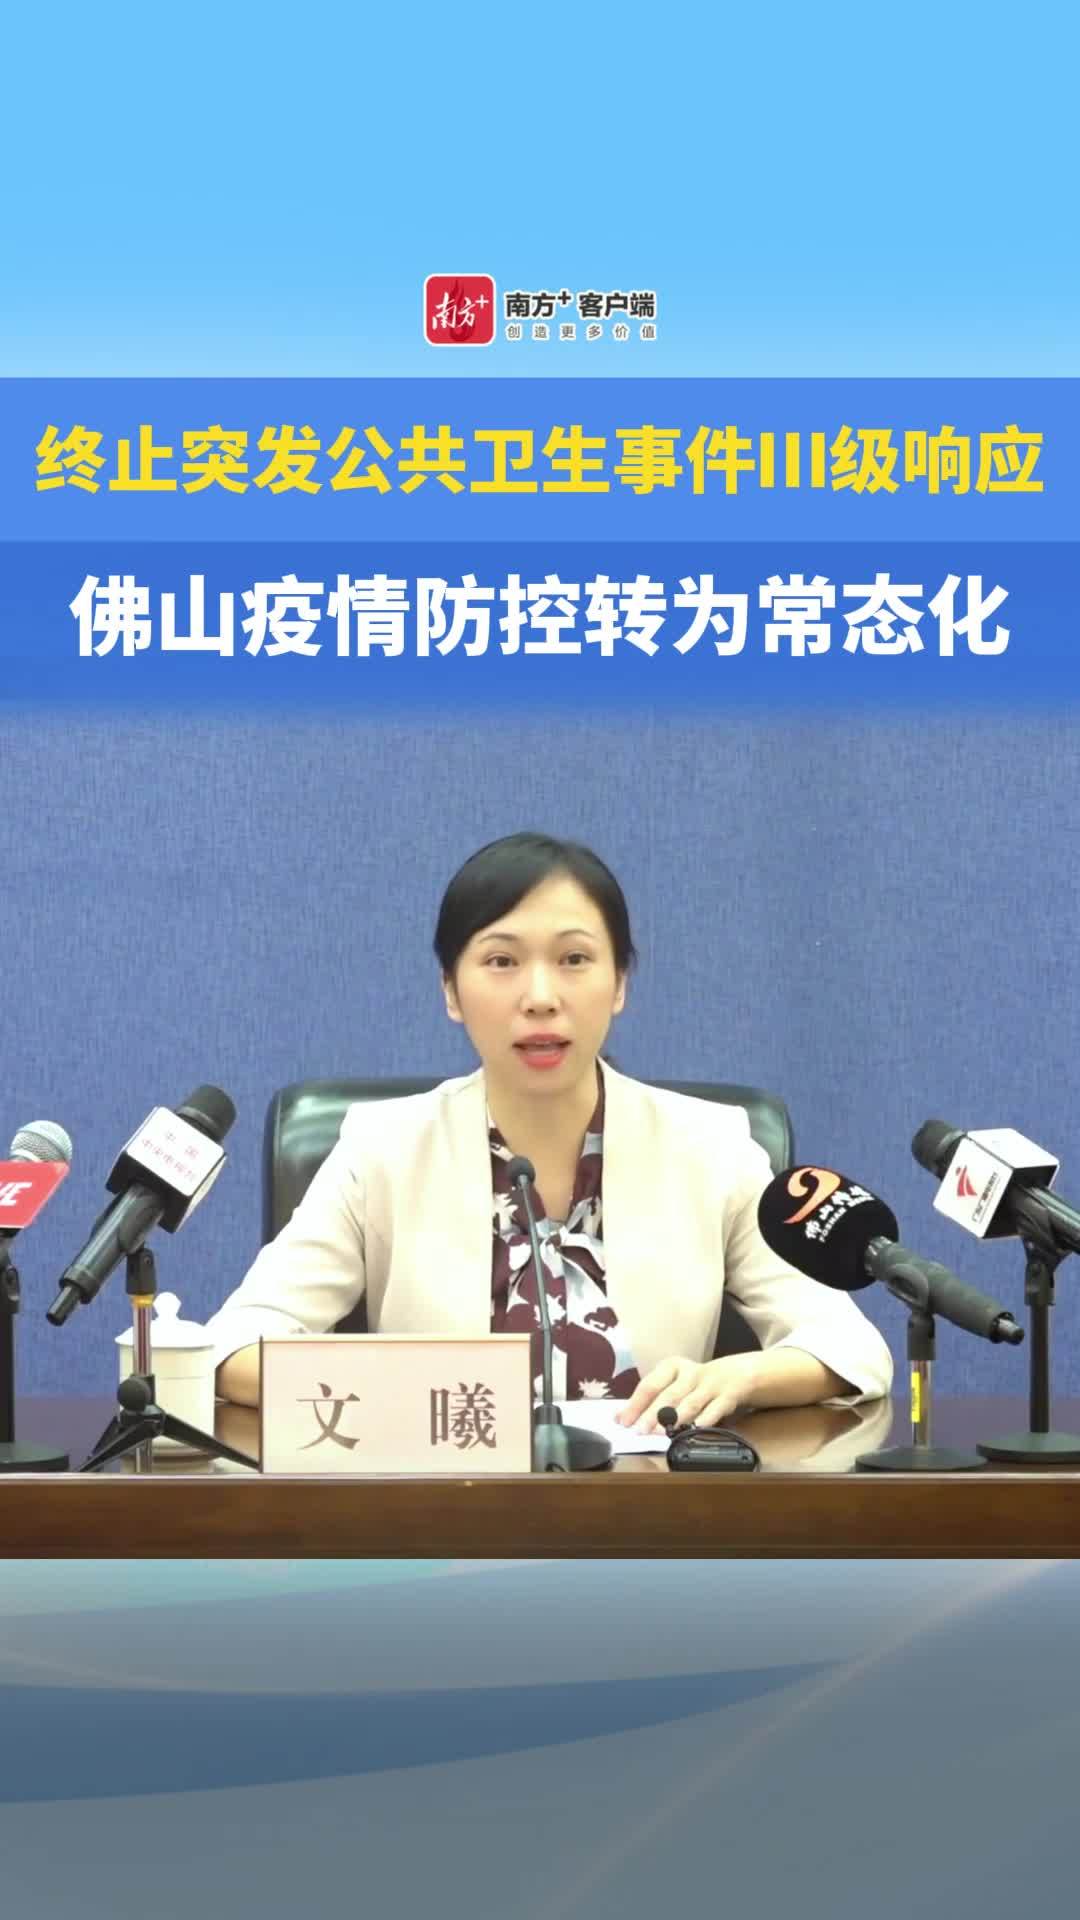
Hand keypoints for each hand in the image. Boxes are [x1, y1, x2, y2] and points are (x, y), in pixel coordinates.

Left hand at [617, 1354, 759, 1434]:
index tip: (623, 1421)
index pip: (650, 1385)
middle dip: (652, 1414)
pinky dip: (704, 1421)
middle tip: (639, 1430)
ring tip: (662, 1433)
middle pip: (669, 1394)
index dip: (635, 1404)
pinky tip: (694, 1430)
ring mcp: (710, 1384)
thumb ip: (652, 1400)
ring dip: (675, 1419)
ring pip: (691, 1402)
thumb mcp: (675, 1383)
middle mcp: (690, 1373)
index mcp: (672, 1367)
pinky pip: (715, 1410)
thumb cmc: (697, 1383)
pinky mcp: (728, 1396)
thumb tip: (623, 1418)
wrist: (736, 1374)